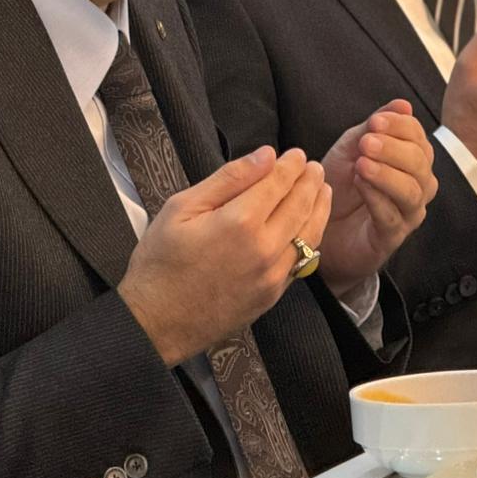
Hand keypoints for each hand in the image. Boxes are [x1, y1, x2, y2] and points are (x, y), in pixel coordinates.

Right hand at [119, 148, 329, 367]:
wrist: (155, 323)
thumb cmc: (160, 262)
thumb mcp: (182, 208)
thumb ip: (228, 179)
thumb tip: (266, 156)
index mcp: (240, 222)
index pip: (277, 184)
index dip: (290, 166)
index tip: (296, 154)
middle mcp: (264, 248)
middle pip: (300, 206)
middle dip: (309, 182)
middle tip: (314, 167)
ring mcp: (272, 276)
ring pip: (309, 235)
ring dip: (318, 208)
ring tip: (321, 190)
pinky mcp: (272, 295)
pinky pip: (301, 261)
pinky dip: (311, 238)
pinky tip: (308, 226)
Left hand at [318, 101, 437, 297]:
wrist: (317, 224)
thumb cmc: (339, 184)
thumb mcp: (351, 148)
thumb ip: (374, 127)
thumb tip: (403, 104)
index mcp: (411, 160)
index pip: (418, 138)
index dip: (400, 126)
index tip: (376, 121)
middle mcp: (417, 186)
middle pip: (419, 163)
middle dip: (393, 148)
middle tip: (366, 141)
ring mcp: (407, 213)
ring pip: (411, 191)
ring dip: (386, 173)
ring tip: (361, 163)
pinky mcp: (391, 238)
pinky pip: (391, 217)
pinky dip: (376, 197)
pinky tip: (360, 184)